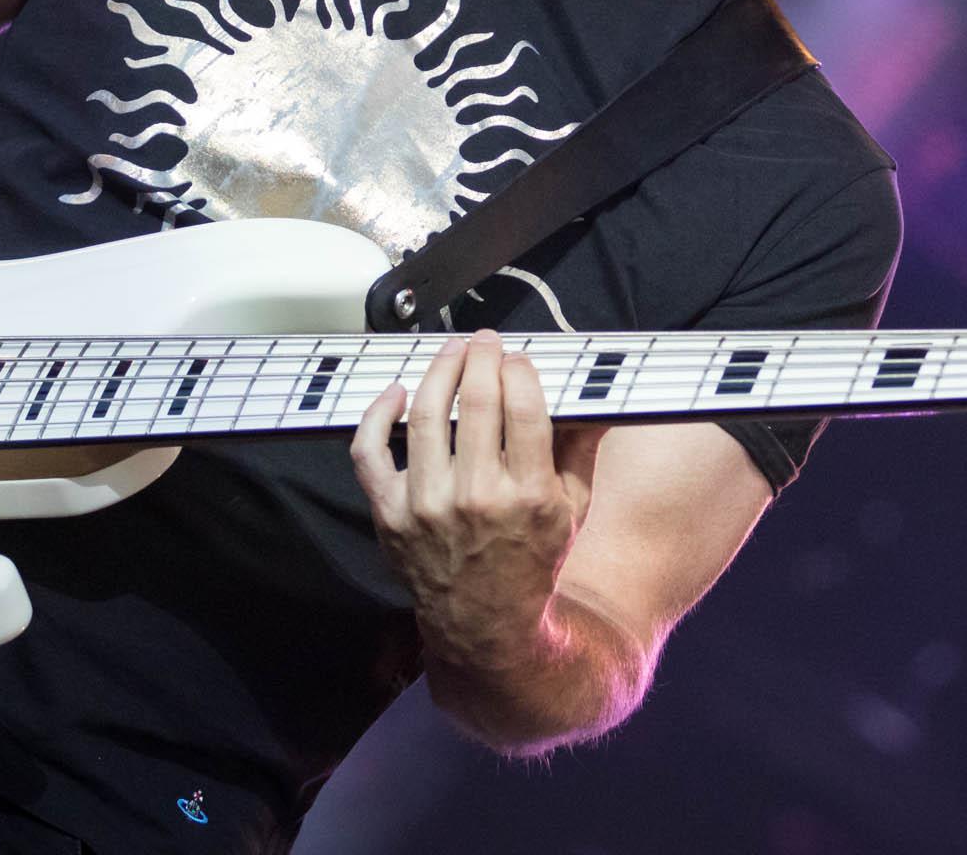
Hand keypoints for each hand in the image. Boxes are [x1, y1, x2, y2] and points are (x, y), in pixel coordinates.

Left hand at [350, 330, 607, 670]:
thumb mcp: (573, 510)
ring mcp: (426, 506)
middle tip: (484, 342)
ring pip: (424, 415)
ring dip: (437, 371)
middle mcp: (475, 498)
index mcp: (528, 495)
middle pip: (474, 401)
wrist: (486, 623)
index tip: (517, 358)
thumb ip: (582, 449)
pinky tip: (395, 392)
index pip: (522, 407)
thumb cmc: (532, 560)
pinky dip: (376, 415)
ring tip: (450, 353)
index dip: (518, 370)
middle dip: (480, 357)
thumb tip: (596, 396)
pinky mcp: (390, 515)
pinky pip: (370, 452)